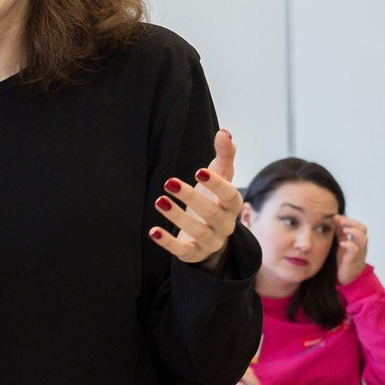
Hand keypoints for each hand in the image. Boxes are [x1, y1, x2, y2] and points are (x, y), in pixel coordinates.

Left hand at [150, 129, 241, 269]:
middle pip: (211, 212)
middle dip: (190, 197)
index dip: (217, 184)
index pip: (230, 195)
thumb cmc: (213, 199)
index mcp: (232, 204)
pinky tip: (152, 231)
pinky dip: (167, 242)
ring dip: (177, 216)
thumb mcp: (220, 177)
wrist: (208, 234)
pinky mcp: (193, 253)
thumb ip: (224, 155)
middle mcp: (224, 224)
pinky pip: (182, 251)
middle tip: (169, 182)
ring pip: (197, 231)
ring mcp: (210, 241)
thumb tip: (224, 131)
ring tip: (159, 201)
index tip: (199, 171)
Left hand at [335, 215, 369, 284]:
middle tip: (340, 220)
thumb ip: (340, 234)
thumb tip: (335, 221)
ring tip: (344, 229)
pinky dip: (349, 244)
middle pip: (363, 229)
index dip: (349, 220)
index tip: (336, 216)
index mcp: (357, 240)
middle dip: (352, 222)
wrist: (347, 277)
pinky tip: (342, 243)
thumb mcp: (342, 244)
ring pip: (363, 238)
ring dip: (354, 231)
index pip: (358, 225)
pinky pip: (355, 250)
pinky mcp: (353, 259)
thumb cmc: (344, 260)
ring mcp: (358, 252)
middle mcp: (360, 245)